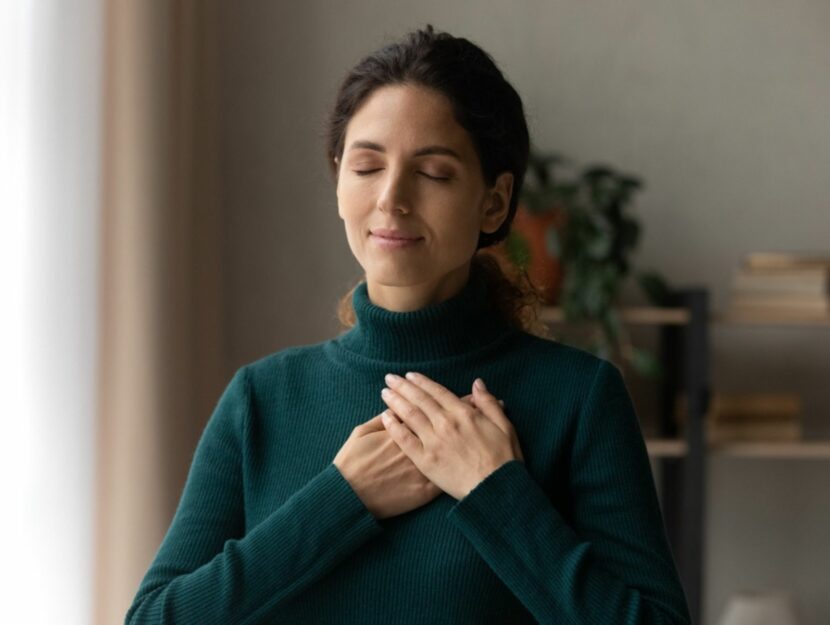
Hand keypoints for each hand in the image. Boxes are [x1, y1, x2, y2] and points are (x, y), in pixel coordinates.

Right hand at [332, 392, 488, 518]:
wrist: (353, 497)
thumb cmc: (353, 463)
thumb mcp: (362, 432)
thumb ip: (381, 418)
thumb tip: (393, 408)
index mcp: (405, 427)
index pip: (431, 407)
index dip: (447, 400)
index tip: (462, 393)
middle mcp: (419, 444)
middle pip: (447, 423)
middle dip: (464, 408)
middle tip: (475, 399)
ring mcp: (425, 467)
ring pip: (453, 446)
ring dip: (470, 431)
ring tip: (480, 420)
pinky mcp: (427, 488)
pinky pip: (451, 474)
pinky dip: (465, 463)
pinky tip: (476, 452)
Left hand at [380, 372, 523, 499]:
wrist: (496, 490)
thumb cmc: (504, 460)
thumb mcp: (504, 426)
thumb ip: (488, 403)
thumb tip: (477, 383)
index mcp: (464, 414)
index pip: (437, 392)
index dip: (422, 382)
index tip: (410, 375)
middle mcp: (445, 423)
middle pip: (419, 400)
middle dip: (403, 386)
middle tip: (389, 378)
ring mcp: (433, 442)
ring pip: (409, 415)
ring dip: (396, 401)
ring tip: (384, 392)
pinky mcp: (425, 461)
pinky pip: (404, 440)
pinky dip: (393, 427)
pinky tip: (385, 418)